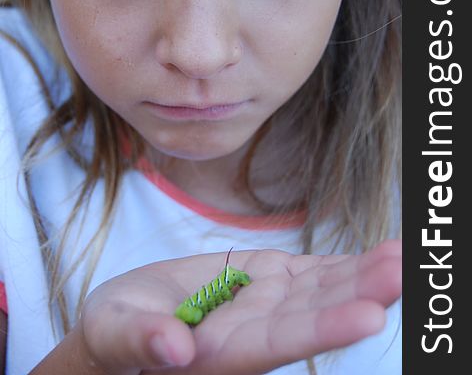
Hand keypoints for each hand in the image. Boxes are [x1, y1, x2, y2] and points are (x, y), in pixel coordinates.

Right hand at [78, 239, 400, 374]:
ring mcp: (265, 304)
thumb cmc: (116, 333)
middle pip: (315, 315)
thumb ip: (143, 340)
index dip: (324, 329)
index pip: (279, 344)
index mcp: (221, 353)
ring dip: (363, 275)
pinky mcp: (266, 279)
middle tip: (402, 272)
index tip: (370, 316)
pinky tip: (380, 255)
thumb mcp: (117, 333)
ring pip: (322, 290)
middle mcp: (255, 333)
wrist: (129, 319)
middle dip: (360, 294)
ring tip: (402, 256)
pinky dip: (344, 265)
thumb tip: (175, 351)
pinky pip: (312, 274)